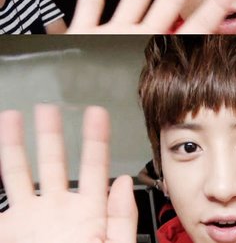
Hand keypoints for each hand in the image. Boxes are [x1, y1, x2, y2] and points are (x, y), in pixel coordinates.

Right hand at [0, 105, 135, 242]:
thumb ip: (121, 219)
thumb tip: (124, 183)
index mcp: (88, 214)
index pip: (94, 167)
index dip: (96, 138)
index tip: (97, 112)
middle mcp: (59, 211)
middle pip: (53, 161)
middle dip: (50, 132)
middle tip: (47, 106)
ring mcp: (33, 220)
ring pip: (20, 174)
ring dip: (14, 145)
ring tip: (12, 117)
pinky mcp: (11, 231)